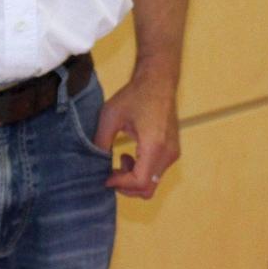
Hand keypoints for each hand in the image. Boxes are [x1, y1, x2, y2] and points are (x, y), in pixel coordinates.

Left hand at [94, 66, 180, 199]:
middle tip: (112, 171)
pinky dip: (143, 172)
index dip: (120, 184)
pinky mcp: (174, 150)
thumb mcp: (110, 117)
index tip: (106, 176)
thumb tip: (93, 164)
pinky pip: (158, 172)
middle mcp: (168, 153)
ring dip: (134, 178)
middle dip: (126, 186)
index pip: (140, 182)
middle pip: (148, 188)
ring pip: (153, 183)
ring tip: (121, 159)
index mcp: (154, 146)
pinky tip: (132, 155)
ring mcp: (173, 153)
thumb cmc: (135, 95)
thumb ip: (101, 143)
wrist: (159, 80)